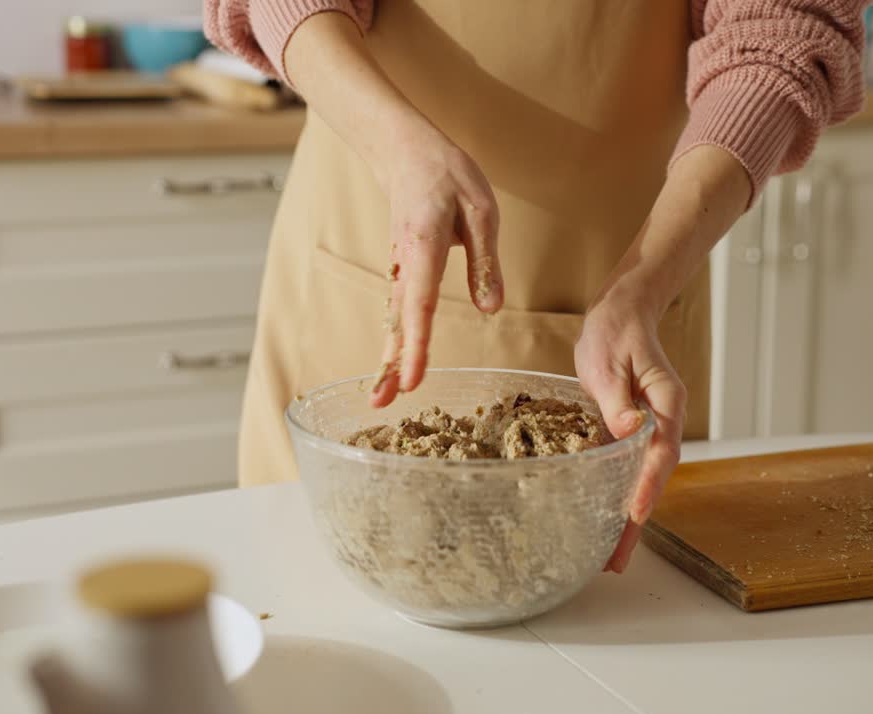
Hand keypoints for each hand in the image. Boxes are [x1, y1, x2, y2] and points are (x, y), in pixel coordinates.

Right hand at [369, 126, 502, 406]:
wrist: (405, 151)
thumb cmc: (447, 175)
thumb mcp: (481, 210)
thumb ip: (484, 260)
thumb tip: (491, 308)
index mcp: (424, 248)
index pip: (420, 306)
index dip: (417, 346)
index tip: (414, 380)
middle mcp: (404, 264)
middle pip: (397, 322)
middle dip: (390, 364)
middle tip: (381, 404)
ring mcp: (398, 267)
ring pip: (393, 319)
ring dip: (388, 358)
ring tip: (382, 396)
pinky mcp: (401, 270)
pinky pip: (397, 309)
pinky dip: (394, 338)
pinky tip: (393, 363)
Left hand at [575, 286, 685, 573]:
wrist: (623, 314)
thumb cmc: (617, 331)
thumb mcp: (612, 359)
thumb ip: (619, 396)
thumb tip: (627, 429)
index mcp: (667, 403)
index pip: (661, 451)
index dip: (647, 486)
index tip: (635, 514)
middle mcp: (664, 421)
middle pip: (655, 477)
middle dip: (636, 519)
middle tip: (616, 559)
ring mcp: (649, 429)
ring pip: (642, 479)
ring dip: (627, 516)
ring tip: (610, 556)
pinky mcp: (631, 432)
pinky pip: (627, 469)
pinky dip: (617, 495)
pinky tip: (600, 519)